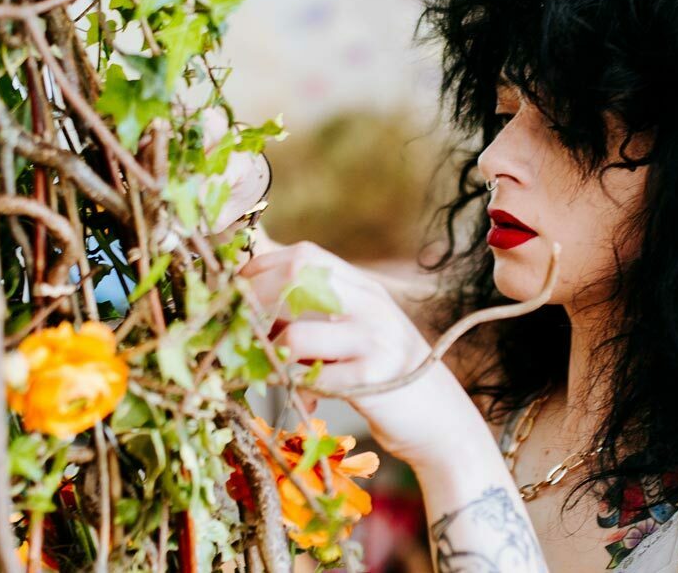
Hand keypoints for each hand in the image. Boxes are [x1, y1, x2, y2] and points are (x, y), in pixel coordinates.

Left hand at [239, 242, 493, 468]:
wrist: (442, 422)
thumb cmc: (386, 377)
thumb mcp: (359, 331)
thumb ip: (318, 313)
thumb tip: (251, 306)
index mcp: (365, 288)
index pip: (302, 256)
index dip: (260, 270)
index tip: (234, 294)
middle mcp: (372, 305)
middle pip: (294, 277)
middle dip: (254, 304)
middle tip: (238, 332)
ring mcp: (376, 339)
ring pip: (296, 333)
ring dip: (273, 356)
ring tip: (276, 372)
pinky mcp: (373, 379)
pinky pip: (312, 378)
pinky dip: (298, 388)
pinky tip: (308, 397)